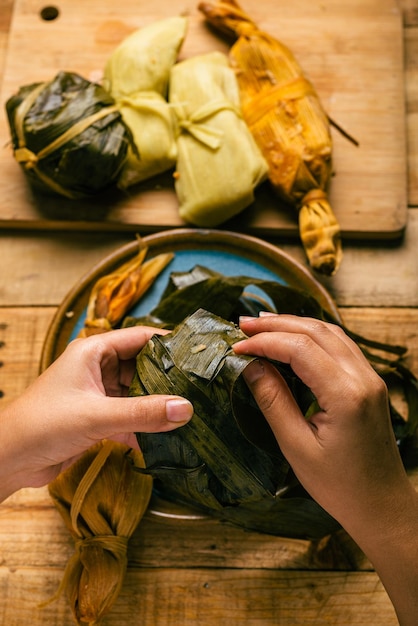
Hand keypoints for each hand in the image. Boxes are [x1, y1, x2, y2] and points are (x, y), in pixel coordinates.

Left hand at [0, 326, 192, 500]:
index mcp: (93, 351)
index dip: (168, 343)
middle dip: (167, 379)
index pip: (139, 337)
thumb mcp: (98, 415)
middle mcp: (96, 368)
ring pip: (136, 394)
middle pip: (141, 366)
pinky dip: (144, 427)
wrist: (9, 459)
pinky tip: (165, 440)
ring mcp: (96, 394)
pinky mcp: (96, 418)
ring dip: (157, 405)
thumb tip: (186, 409)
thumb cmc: (44, 424)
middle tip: (199, 389)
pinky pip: (128, 417)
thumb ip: (143, 413)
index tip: (198, 353)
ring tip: (189, 414)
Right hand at [234, 313, 408, 528]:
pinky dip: (312, 336)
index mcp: (346, 395)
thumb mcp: (296, 446)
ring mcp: (370, 378)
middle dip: (277, 324)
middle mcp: (363, 378)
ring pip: (330, 333)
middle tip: (242, 325)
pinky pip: (340, 345)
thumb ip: (273, 400)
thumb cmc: (339, 486)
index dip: (265, 342)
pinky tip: (291, 338)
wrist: (381, 505)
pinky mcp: (369, 383)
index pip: (300, 348)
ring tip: (262, 325)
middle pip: (316, 331)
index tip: (236, 347)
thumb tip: (249, 366)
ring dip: (294, 324)